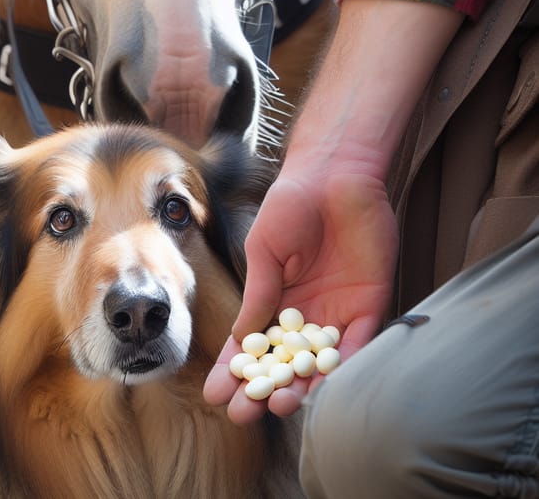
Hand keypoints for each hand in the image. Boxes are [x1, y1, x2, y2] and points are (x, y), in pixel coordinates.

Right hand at [203, 166, 398, 423]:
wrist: (335, 176)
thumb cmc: (291, 205)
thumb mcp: (263, 251)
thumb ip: (259, 294)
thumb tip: (241, 339)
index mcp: (275, 297)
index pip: (252, 342)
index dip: (235, 368)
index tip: (217, 393)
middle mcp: (305, 311)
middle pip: (283, 360)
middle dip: (263, 387)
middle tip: (245, 411)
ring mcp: (336, 309)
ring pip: (318, 362)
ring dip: (301, 387)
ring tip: (280, 406)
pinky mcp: (369, 303)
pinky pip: (358, 343)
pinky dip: (343, 368)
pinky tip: (323, 390)